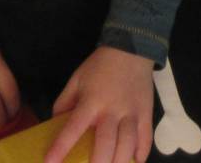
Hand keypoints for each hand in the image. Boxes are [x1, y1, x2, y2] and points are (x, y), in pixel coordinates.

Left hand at [45, 46, 154, 162]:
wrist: (131, 50)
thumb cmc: (99, 67)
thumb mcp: (76, 80)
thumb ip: (64, 103)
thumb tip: (53, 126)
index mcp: (91, 102)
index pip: (73, 128)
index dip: (61, 147)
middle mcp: (112, 110)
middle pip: (106, 143)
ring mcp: (132, 113)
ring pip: (128, 144)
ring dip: (119, 162)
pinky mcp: (146, 114)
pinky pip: (145, 138)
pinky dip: (141, 154)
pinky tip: (134, 162)